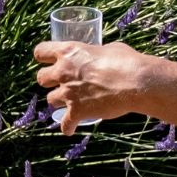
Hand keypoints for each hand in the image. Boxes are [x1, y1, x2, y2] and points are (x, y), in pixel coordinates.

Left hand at [33, 39, 148, 135]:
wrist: (136, 83)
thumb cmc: (127, 62)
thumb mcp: (108, 48)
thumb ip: (96, 53)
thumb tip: (99, 56)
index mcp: (68, 51)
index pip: (40, 51)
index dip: (43, 57)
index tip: (48, 61)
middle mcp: (63, 71)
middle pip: (41, 78)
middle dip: (50, 81)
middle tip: (62, 83)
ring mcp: (68, 93)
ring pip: (50, 100)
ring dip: (60, 101)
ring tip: (71, 103)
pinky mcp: (76, 111)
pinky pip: (65, 124)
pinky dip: (68, 127)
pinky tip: (72, 128)